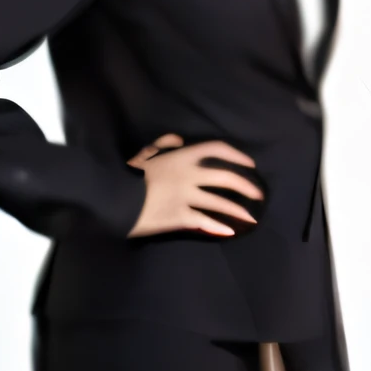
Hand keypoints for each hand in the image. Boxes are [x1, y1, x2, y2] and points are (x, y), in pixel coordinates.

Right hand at [127, 133, 261, 237]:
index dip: (237, 155)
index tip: (250, 164)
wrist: (113, 199)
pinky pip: (205, 222)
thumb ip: (163, 144)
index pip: (216, 149)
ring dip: (238, 211)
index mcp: (181, 157)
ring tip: (251, 219)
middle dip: (246, 185)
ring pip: (220, 203)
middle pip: (225, 177)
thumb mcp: (144, 155)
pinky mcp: (180, 216)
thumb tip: (179, 139)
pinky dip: (218, 227)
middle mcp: (188, 175)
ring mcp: (185, 197)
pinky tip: (228, 232)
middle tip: (257, 194)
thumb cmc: (128, 176)